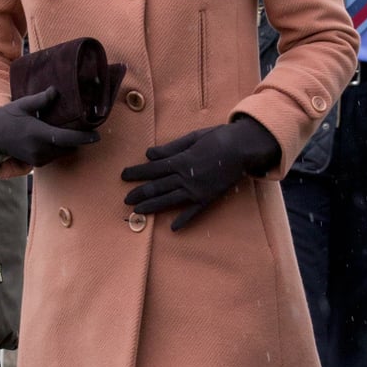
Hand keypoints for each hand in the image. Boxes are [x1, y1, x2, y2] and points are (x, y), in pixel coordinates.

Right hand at [0, 87, 99, 166]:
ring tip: (69, 130)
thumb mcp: (23, 105)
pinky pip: (55, 156)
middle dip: (77, 139)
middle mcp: (39, 150)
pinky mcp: (37, 164)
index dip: (83, 138)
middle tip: (84, 126)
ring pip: (63, 152)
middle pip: (68, 146)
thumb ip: (41, 100)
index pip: (65, 138)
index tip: (96, 136)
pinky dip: (59, 148)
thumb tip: (56, 91)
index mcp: (37, 134)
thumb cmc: (9, 117)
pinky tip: (56, 137)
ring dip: (68, 143)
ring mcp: (38, 159)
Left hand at [122, 116, 280, 229]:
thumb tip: (149, 154)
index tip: (123, 176)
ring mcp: (197, 190)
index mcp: (181, 161)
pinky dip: (184, 220)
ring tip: (138, 211)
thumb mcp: (192, 138)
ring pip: (170, 200)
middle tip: (125, 199)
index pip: (153, 168)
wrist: (242, 147)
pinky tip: (173, 228)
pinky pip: (194, 212)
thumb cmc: (218, 138)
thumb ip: (170, 148)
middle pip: (158, 186)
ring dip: (153, 206)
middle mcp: (186, 178)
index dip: (137, 172)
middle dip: (140, 193)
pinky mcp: (208, 198)